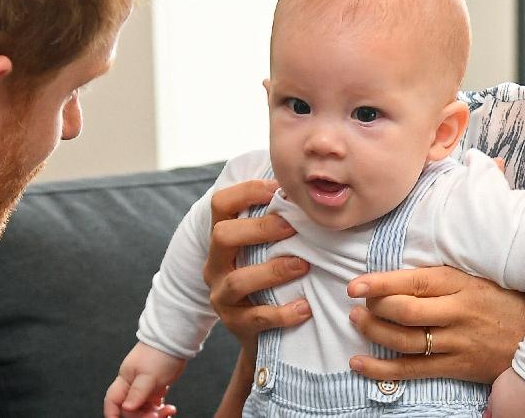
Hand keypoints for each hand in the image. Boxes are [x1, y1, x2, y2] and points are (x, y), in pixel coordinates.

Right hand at [103, 343, 185, 417]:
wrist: (176, 341)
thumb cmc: (160, 353)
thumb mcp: (149, 375)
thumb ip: (137, 392)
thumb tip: (126, 407)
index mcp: (125, 380)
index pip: (113, 402)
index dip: (113, 415)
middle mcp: (132, 385)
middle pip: (130, 409)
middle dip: (141, 416)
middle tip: (156, 416)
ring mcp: (144, 387)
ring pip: (143, 409)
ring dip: (154, 414)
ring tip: (167, 412)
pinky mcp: (155, 388)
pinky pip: (154, 405)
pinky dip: (161, 410)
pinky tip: (169, 409)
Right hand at [203, 179, 311, 347]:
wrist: (262, 335)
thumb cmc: (270, 279)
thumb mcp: (266, 249)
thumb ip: (277, 223)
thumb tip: (308, 189)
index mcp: (222, 239)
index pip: (221, 204)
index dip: (247, 191)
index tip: (278, 189)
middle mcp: (215, 264)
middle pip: (222, 235)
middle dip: (259, 228)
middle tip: (292, 227)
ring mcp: (221, 296)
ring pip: (237, 280)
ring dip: (274, 271)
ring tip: (303, 266)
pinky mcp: (235, 324)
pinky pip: (256, 318)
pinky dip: (282, 313)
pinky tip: (305, 308)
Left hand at [345, 266, 524, 383]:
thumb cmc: (504, 302)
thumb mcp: (477, 278)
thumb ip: (441, 277)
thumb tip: (398, 274)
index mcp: (461, 284)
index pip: (414, 281)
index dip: (380, 283)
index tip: (355, 285)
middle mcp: (458, 313)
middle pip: (405, 312)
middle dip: (374, 308)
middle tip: (357, 304)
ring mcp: (457, 343)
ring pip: (404, 341)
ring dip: (373, 332)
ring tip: (357, 322)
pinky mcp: (457, 367)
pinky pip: (412, 370)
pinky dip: (382, 369)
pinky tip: (359, 363)